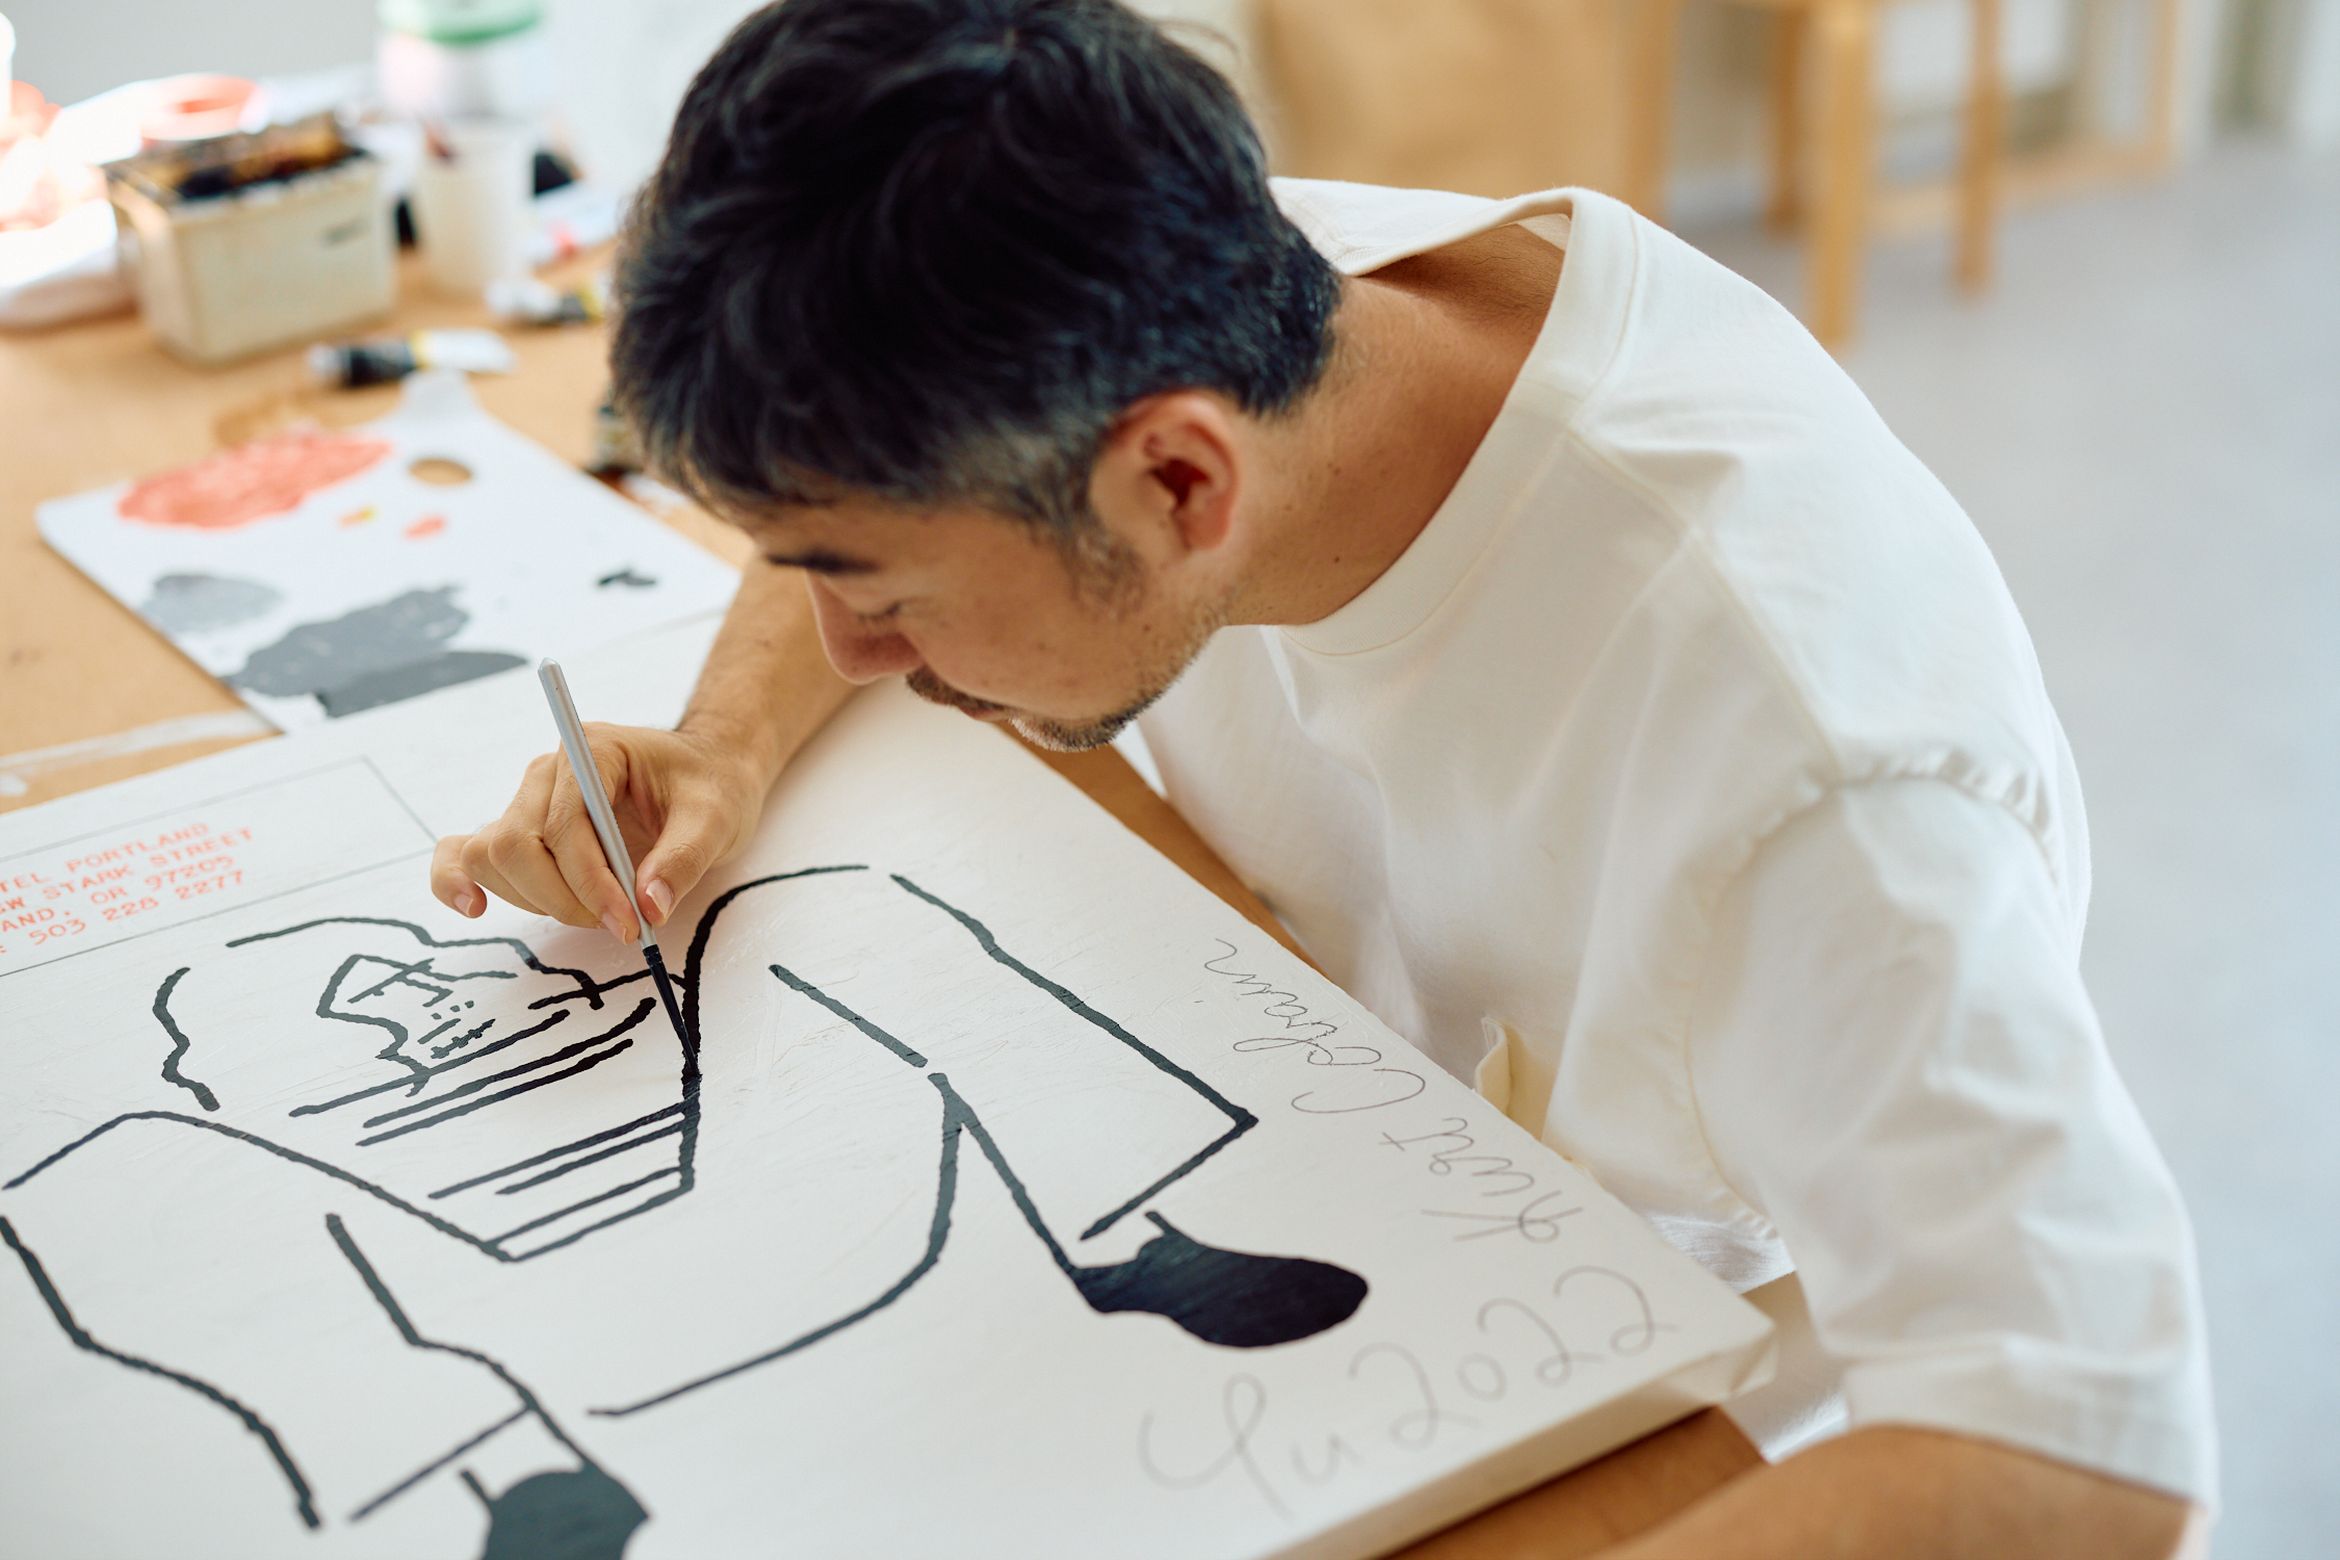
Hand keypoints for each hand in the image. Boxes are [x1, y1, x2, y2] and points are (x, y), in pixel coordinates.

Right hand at [431, 724, 767, 939]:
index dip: (590, 882)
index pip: (565, 822)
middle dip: (564, 898)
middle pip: (517, 843)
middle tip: (620, 925)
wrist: (708, 776)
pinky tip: (474, 908)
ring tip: (595, 913)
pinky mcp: (522, 832)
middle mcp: (549, 772)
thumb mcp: (717, 818)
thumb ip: (684, 859)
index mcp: (593, 751)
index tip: (630, 922)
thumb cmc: (711, 787)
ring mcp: (528, 801)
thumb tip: (648, 907)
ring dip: (535, 900)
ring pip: (493, 857)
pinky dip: (457, 881)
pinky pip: (464, 853)